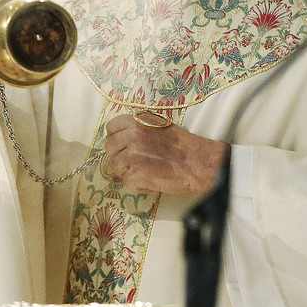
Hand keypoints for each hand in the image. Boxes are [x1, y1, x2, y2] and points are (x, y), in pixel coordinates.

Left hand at [103, 114, 227, 194]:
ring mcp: (130, 156)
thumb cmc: (182, 144)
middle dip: (120, 156)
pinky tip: (151, 180)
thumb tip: (121, 145)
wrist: (196, 161)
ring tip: (146, 171)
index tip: (124, 145)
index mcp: (136, 122)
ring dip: (128, 172)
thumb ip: (138, 132)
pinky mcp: (134, 174)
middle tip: (137, 161)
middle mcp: (130, 136)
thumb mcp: (158, 127)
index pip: (111, 128)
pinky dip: (137, 185)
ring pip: (116, 167)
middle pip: (110, 149)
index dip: (117, 138)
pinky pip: (126, 182)